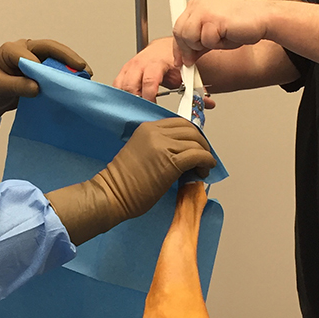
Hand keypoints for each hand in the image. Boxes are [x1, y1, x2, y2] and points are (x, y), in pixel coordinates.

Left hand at [0, 38, 90, 136]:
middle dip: (67, 57)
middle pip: (50, 48)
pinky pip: (56, 69)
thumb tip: (37, 87)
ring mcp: (34, 59)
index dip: (41, 66)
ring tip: (87, 74)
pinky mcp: (40, 71)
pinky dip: (68, 74)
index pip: (30, 54)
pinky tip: (79, 81)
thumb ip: (16, 86)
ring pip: (56, 57)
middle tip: (82, 67)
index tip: (48, 82)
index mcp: (10, 50)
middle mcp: (24, 50)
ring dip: (71, 64)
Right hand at [46, 117, 215, 244]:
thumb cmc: (123, 181)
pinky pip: (198, 156)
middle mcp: (156, 132)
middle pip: (191, 130)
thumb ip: (159, 146)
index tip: (196, 146)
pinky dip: (206, 162)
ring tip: (202, 169)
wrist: (112, 194)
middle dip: (201, 143)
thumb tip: (182, 152)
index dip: (192, 134)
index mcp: (147, 128)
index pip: (179, 123)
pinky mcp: (171, 162)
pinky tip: (204, 172)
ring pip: (196, 142)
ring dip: (205, 155)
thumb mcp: (140, 151)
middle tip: (203, 157)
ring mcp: (163, 146)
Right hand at [113, 37, 216, 107]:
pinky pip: (117, 85)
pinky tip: (128, 105)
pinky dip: (121, 96)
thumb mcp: (185, 74)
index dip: (149, 96)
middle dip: (135, 101)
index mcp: (157, 62)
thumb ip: (196, 90)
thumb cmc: (173, 61)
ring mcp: (130, 66)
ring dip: (127, 99)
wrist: (164, 48)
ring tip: (136, 111)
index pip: (149, 80)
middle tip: (143, 113)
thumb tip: (207, 103)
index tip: (153, 108)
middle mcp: (141, 63)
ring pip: (121, 85)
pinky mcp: (124, 71)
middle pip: (130, 85)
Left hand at [173, 0, 272, 65]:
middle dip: (188, 49)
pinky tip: (227, 35)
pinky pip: (206, 40)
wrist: (261, 19)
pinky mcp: (213, 18)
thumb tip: (185, 58)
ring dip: (204, 44)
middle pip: (179, 33)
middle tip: (198, 56)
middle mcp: (198, 6)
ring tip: (220, 38)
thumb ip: (198, 45)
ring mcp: (204, 10)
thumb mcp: (213, 37)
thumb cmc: (240, 25)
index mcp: (196, 6)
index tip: (181, 61)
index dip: (178, 48)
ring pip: (189, 37)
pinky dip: (216, 43)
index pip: (178, 29)